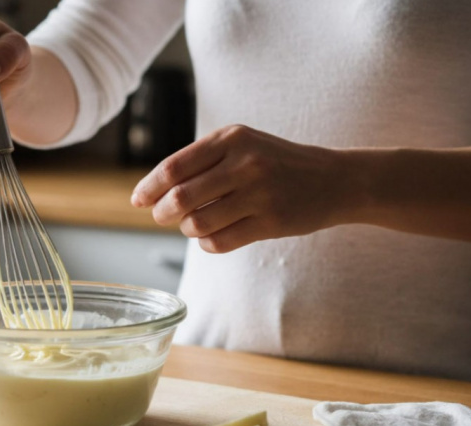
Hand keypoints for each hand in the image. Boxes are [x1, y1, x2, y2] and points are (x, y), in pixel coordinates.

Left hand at [131, 125, 353, 252]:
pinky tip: (213, 236)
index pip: (174, 167)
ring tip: (195, 224)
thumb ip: (200, 161)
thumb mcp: (241, 145)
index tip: (137, 200)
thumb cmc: (275, 162)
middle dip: (163, 212)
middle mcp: (244, 163)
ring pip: (198, 223)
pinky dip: (207, 243)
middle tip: (163, 216)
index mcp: (231, 138)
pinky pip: (219, 242)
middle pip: (181, 198)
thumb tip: (152, 191)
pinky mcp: (271, 222)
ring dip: (188, 229)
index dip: (149, 187)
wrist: (333, 179)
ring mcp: (259, 194)